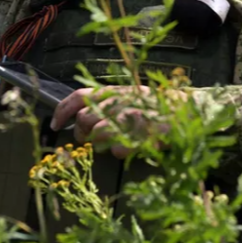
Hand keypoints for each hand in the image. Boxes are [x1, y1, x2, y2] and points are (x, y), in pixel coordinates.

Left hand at [51, 86, 177, 158]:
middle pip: (84, 118)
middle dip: (81, 132)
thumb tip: (81, 117)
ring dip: (101, 142)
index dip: (62, 110)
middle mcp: (119, 101)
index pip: (78, 96)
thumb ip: (106, 102)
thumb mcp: (128, 96)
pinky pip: (117, 148)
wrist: (187, 110)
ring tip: (114, 141)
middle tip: (89, 138)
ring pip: (98, 134)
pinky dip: (119, 152)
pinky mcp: (140, 133)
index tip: (54, 125)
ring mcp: (129, 116)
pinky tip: (130, 147)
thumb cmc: (154, 106)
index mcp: (114, 91)